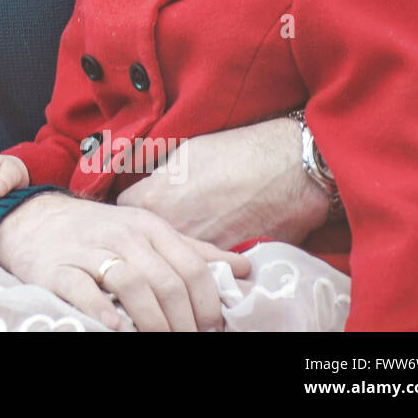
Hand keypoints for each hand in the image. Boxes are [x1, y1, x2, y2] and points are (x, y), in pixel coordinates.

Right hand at [0, 191, 251, 331]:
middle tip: (188, 341)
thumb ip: (193, 249)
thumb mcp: (146, 231)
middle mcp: (122, 235)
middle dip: (183, 321)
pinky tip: (116, 328)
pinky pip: (83, 289)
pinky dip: (102, 311)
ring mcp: (88, 250)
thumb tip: (244, 267)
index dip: (208, 303)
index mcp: (149, 226)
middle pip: (165, 281)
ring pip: (131, 284)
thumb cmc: (98, 231)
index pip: (191, 266)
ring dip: (152, 321)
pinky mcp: (57, 268)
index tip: (212, 329)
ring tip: (159, 340)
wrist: (33, 219)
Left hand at [116, 117, 329, 246]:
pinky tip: (215, 246)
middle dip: (152, 234)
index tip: (142, 205)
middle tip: (167, 222)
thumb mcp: (185, 152)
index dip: (133, 208)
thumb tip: (141, 181)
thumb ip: (157, 175)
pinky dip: (208, 260)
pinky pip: (208, 267)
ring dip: (180, 251)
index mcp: (155, 200)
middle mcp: (173, 231)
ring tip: (193, 236)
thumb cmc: (238, 150)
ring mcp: (202, 252)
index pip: (124, 212)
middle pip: (147, 243)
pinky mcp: (230, 264)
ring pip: (177, 258)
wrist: (293, 167)